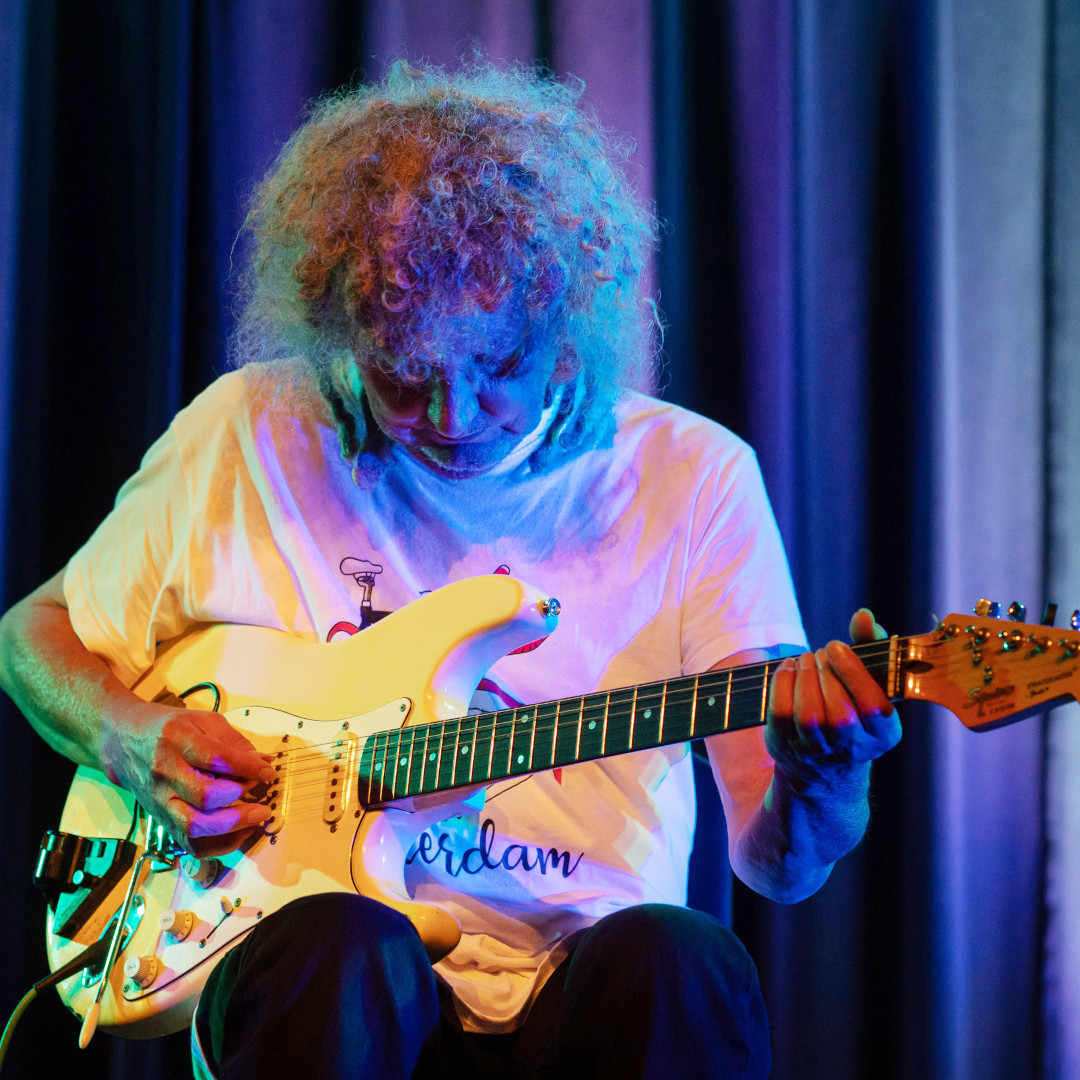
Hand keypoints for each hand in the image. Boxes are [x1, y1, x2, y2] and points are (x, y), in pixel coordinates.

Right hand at [101, 701, 275, 856]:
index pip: (216, 758)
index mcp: (177, 740)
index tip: (269, 772)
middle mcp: (165, 772)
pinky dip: (218, 844)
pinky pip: (189, 843)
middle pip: (204, 796)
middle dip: (240, 800)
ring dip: (231, 827)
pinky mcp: (161, 819)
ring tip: (256, 817)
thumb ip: (235, 742)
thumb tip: (264, 762)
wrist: (123, 741)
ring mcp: (160, 799)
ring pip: (194, 825)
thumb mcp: (204, 721)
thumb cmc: (169, 729)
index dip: (248, 768)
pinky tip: (240, 832)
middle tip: (263, 799)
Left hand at [764, 609, 900, 782]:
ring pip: (809, 716)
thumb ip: (871, 645)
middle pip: (839, 713)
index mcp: (884, 734)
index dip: (853, 672)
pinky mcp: (787, 746)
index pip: (873, 707)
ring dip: (804, 678)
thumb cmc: (852, 705)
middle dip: (826, 673)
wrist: (825, 763)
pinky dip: (782, 684)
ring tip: (807, 659)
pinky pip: (781, 713)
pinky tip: (789, 667)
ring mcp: (818, 752)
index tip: (837, 646)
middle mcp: (853, 749)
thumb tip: (863, 615)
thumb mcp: (869, 679)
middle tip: (822, 653)